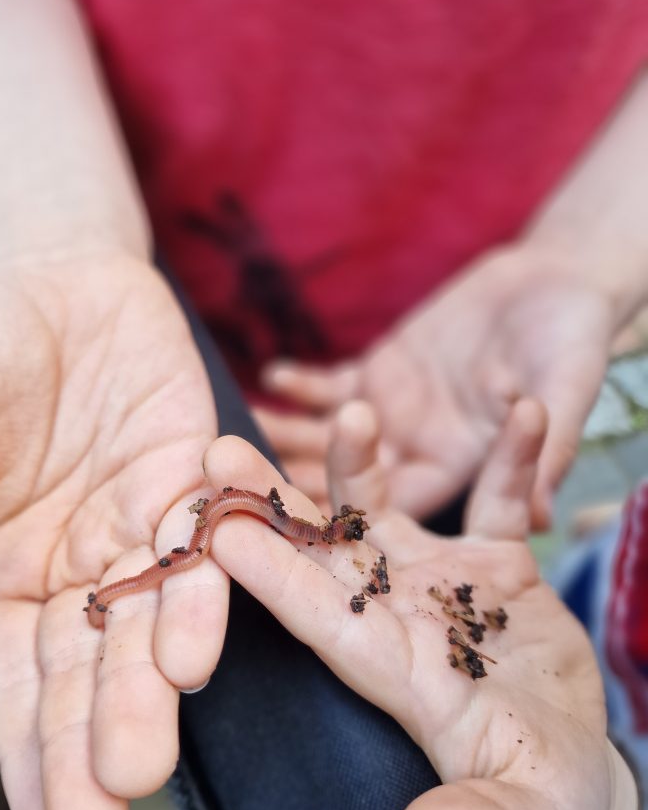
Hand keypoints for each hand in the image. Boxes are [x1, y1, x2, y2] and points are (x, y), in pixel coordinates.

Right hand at [0, 253, 223, 809]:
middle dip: (96, 742)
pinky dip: (203, 586)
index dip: (33, 755)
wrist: (58, 280)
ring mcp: (146, 529)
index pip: (21, 684)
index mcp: (9, 577)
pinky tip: (196, 641)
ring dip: (152, 686)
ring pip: (154, 620)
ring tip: (146, 757)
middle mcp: (85, 570)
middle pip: (93, 671)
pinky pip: (205, 538)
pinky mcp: (197, 480)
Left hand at [203, 398, 637, 809]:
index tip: (220, 531)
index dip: (274, 578)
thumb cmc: (542, 806)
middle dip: (276, 502)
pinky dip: (511, 461)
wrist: (569, 775)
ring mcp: (441, 586)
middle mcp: (398, 620)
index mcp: (394, 673)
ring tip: (353, 409)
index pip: (321, 620)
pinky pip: (498, 502)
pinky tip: (520, 411)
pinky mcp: (494, 567)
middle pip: (327, 553)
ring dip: (366, 463)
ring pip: (387, 514)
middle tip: (216, 447)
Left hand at [257, 246, 615, 525]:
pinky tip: (276, 376)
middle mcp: (418, 454)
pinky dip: (306, 383)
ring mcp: (393, 418)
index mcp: (460, 470)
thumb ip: (550, 447)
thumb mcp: (568, 386)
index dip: (345, 520)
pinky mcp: (379, 376)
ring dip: (288, 435)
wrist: (557, 282)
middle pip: (346, 481)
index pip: (397, 509)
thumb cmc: (573, 336)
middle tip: (237, 481)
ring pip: (328, 437)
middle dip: (293, 481)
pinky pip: (333, 385)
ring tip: (240, 433)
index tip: (290, 528)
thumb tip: (543, 516)